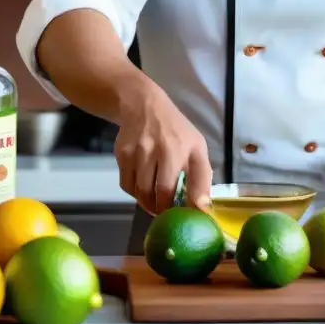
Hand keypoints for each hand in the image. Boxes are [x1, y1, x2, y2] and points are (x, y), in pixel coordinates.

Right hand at [113, 79, 212, 216]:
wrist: (143, 106)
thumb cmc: (176, 130)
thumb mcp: (197, 146)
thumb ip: (202, 176)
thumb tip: (203, 207)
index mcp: (182, 149)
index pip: (188, 185)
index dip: (187, 207)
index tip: (187, 217)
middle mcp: (160, 149)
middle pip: (161, 193)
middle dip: (165, 209)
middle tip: (168, 213)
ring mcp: (138, 152)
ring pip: (141, 192)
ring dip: (149, 204)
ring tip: (156, 202)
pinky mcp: (122, 154)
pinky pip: (126, 185)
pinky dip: (135, 194)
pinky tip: (142, 189)